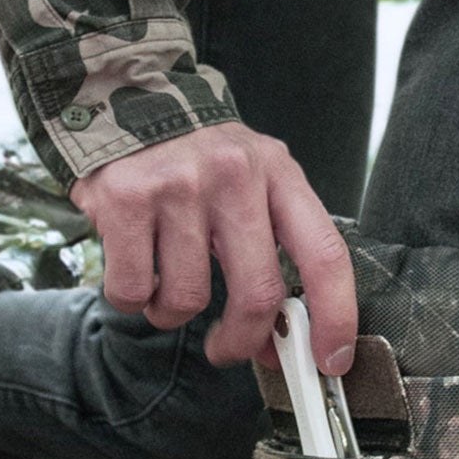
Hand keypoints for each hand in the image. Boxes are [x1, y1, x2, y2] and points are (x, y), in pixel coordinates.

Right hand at [70, 124, 357, 373]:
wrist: (123, 98)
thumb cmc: (196, 157)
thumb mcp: (252, 178)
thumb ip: (271, 249)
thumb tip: (277, 342)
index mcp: (278, 172)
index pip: (325, 254)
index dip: (335, 316)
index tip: (331, 360)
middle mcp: (234, 175)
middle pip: (257, 293)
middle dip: (242, 340)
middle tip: (226, 349)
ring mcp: (178, 186)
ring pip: (187, 299)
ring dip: (171, 313)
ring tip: (163, 280)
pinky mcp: (125, 199)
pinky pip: (133, 290)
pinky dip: (133, 298)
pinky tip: (134, 266)